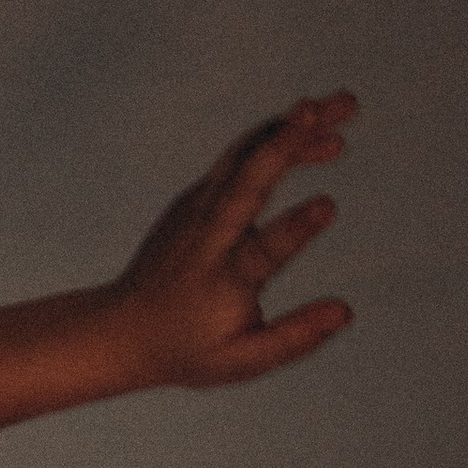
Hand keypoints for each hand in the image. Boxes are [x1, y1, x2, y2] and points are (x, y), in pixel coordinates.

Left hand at [102, 93, 356, 389]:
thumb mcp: (241, 361)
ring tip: (346, 107)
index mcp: (221, 281)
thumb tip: (346, 311)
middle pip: (248, 180)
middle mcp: (207, 237)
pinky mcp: (195, 198)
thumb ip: (294, 338)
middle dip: (291, 141)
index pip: (261, 252)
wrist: (120, 330)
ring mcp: (196, 210)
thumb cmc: (187, 350)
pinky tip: (314, 126)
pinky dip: (276, 136)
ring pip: (245, 155)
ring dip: (292, 126)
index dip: (295, 230)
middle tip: (339, 109)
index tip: (328, 206)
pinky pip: (240, 157)